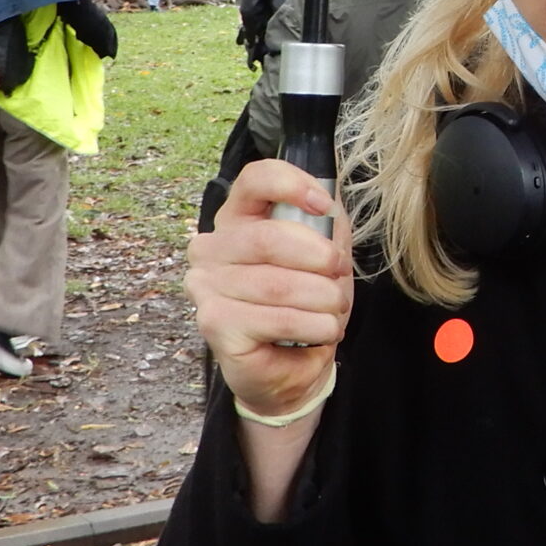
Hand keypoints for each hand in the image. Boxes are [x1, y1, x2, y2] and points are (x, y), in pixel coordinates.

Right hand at [185, 160, 354, 425]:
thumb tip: (326, 206)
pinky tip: (321, 331)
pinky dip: (314, 326)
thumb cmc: (304, 303)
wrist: (291, 366)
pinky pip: (278, 319)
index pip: (255, 179)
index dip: (293, 185)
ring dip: (323, 299)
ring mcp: (206, 286)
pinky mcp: (214, 324)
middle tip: (339, 277)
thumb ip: (325, 224)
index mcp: (236, 218)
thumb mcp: (323, 254)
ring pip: (278, 284)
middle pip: (269, 238)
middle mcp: (211, 247)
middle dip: (320, 259)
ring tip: (333, 309)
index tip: (323, 206)